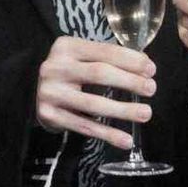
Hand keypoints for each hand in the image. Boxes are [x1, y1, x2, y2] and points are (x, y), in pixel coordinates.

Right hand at [36, 36, 156, 149]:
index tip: (151, 69)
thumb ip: (107, 59)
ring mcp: (50, 92)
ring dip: (123, 110)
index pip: (104, 51)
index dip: (130, 60)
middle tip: (151, 89)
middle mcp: (55, 66)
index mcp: (66, 46)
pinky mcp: (49, 115)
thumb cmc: (69, 73)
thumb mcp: (82, 58)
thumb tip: (144, 66)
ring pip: (93, 104)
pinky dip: (107, 134)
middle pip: (99, 74)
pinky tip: (125, 140)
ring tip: (145, 113)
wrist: (35, 93)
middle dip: (129, 81)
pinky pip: (84, 126)